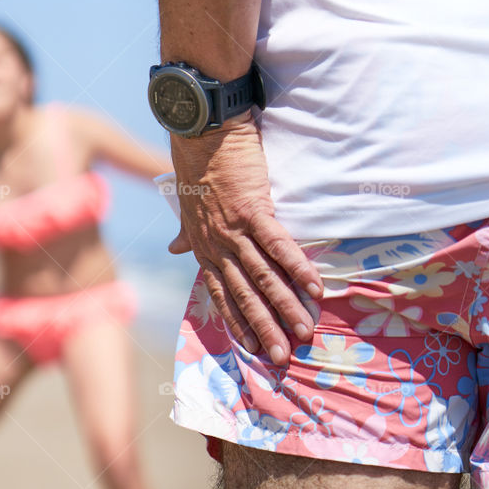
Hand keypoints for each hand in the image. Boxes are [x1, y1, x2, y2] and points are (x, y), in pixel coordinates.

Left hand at [168, 118, 322, 364]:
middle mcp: (217, 245)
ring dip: (284, 307)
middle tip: (280, 359)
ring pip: (262, 277)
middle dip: (263, 329)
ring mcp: (234, 229)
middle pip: (243, 296)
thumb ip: (185, 233)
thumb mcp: (187, 205)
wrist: (201, 130)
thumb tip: (173, 249)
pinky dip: (297, 267)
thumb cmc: (198, 164)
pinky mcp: (253, 209)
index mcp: (203, 247)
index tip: (251, 349)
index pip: (221, 294)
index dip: (236, 323)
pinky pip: (278, 245)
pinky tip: (314, 288)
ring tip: (303, 332)